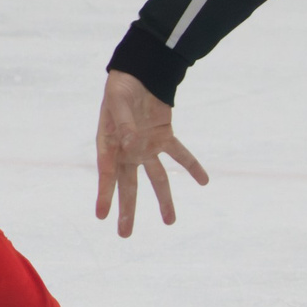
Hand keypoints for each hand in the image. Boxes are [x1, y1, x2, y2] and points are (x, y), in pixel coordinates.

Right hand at [95, 70, 208, 237]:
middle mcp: (127, 151)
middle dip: (128, 210)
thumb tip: (132, 145)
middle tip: (125, 234)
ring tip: (170, 222)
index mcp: (110, 143)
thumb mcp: (119, 103)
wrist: (139, 72)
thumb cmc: (121, 87)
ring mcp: (147, 146)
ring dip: (164, 199)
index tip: (102, 216)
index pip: (107, 173)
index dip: (105, 195)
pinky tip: (204, 181)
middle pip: (129, 185)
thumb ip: (125, 124)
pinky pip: (180, 156)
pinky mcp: (164, 138)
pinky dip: (193, 167)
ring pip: (157, 178)